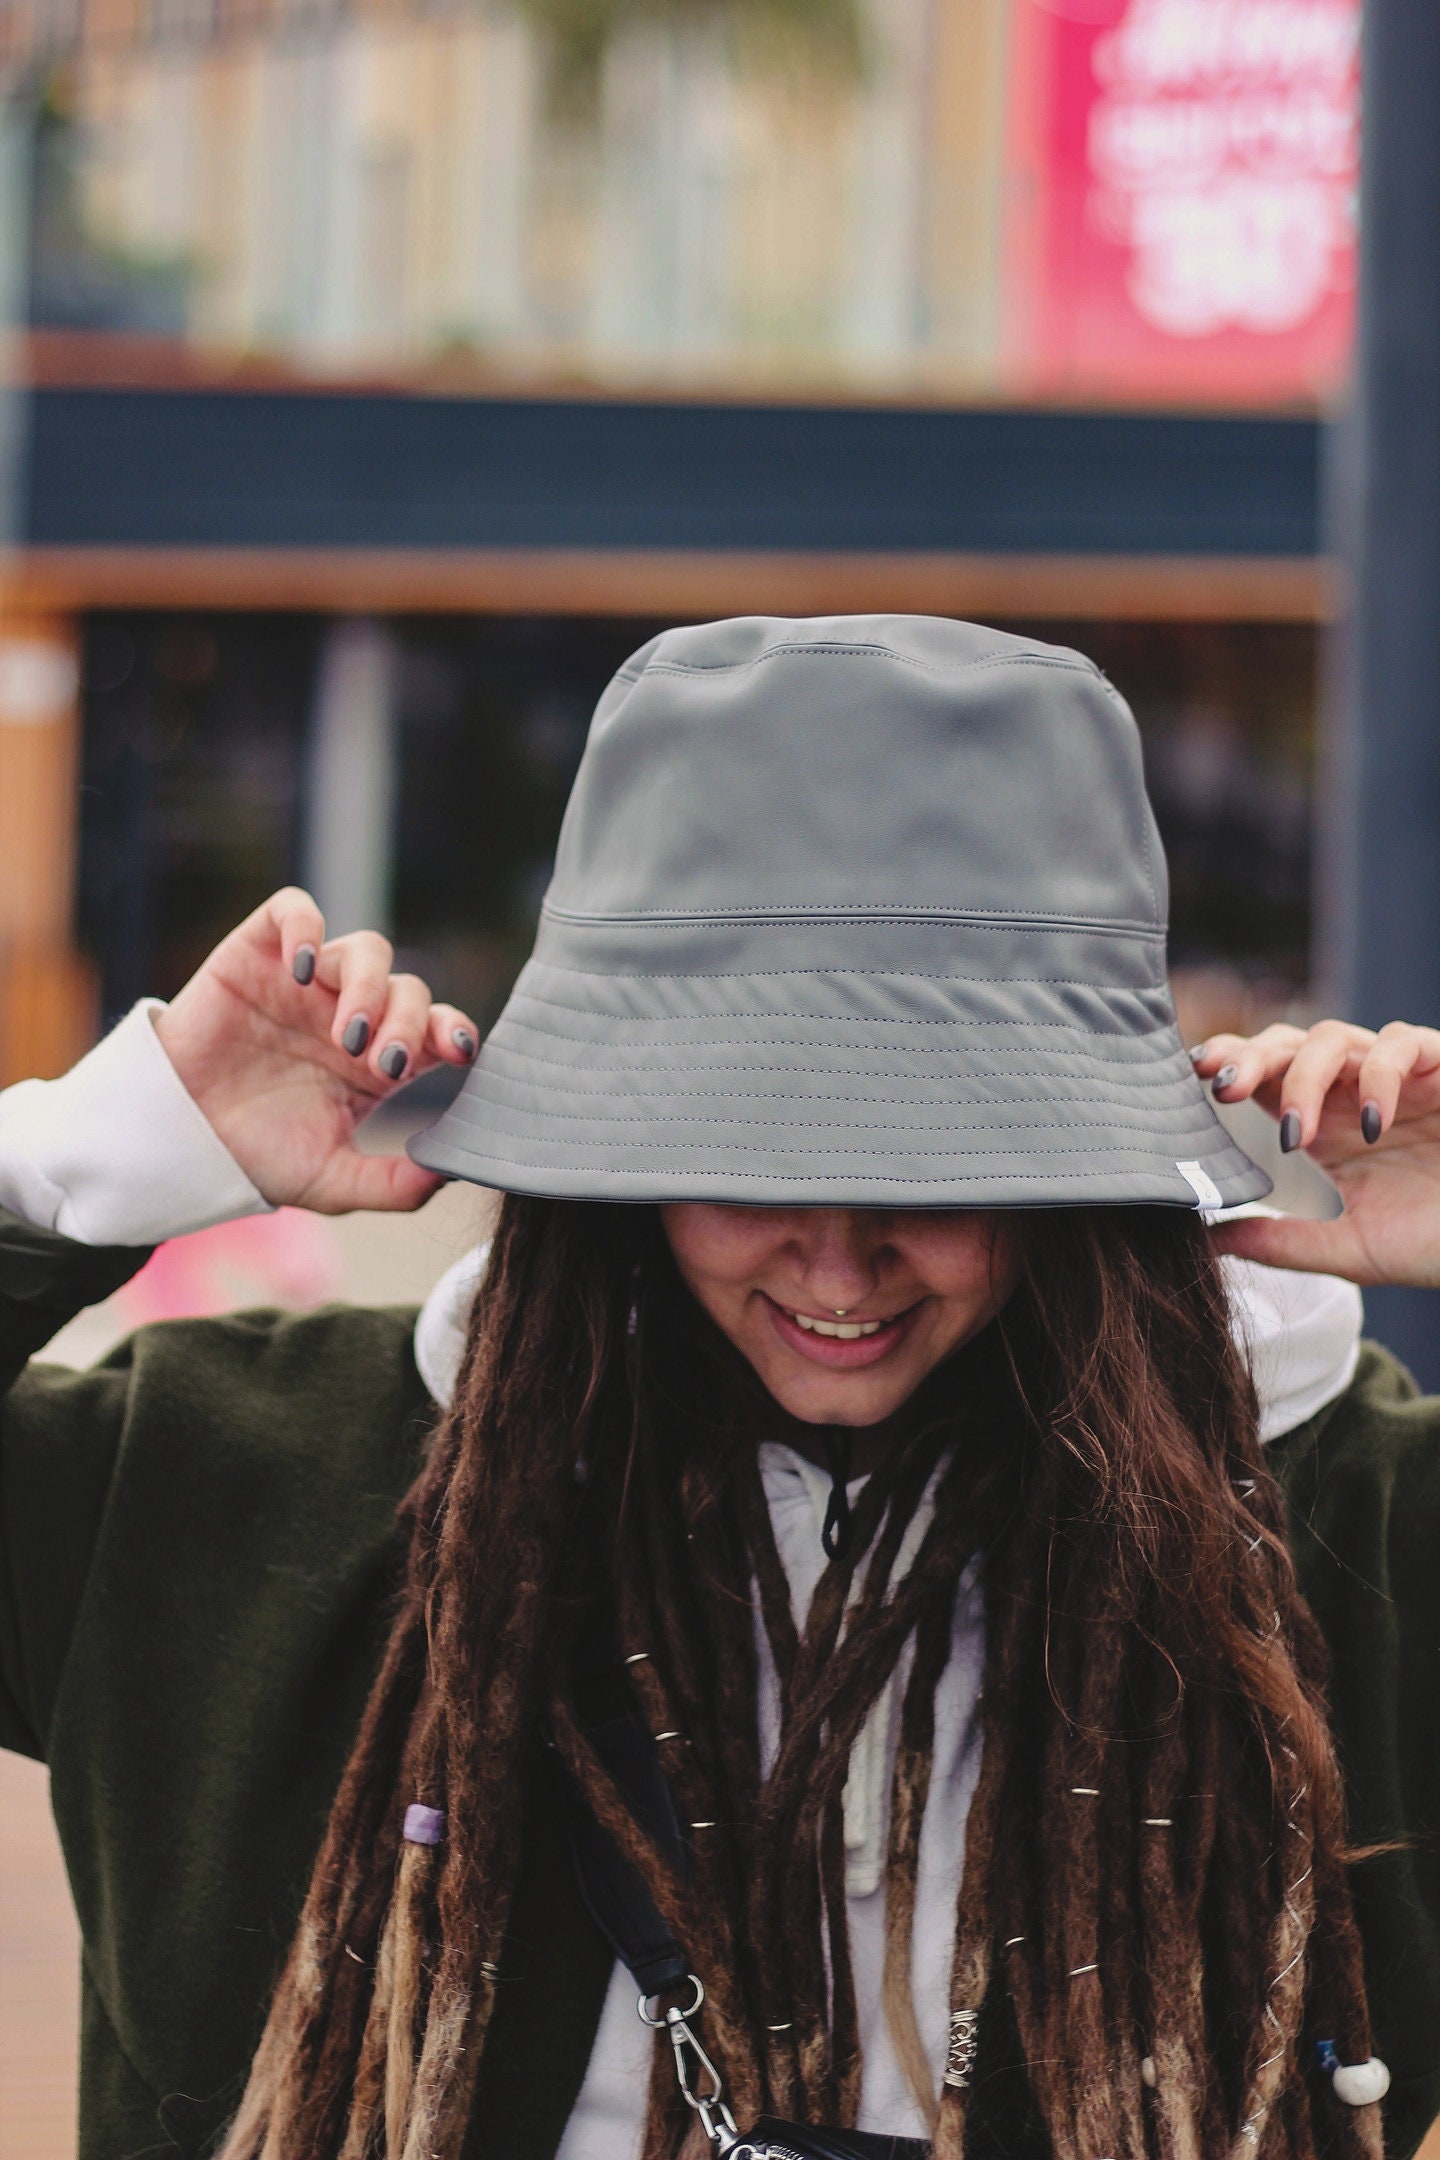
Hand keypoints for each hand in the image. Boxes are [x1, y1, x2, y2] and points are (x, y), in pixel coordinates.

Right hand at [153, 889, 479, 1213]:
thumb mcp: (331, 1180)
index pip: (437, 1028)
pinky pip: (293, 910)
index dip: (454, 1031)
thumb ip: (392, 1184)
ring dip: (368, 987)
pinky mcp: (258, 953)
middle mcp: (351, 1013)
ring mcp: (308, 982)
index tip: (457, 1054)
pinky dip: (305, 927)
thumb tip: (448, 1172)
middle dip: (407, 1023)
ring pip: (366, 949)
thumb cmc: (254, 1155)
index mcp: (377, 1060)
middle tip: (381, 1063)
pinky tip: (302, 969)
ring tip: (347, 1034)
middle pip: (409, 989)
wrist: (175, 1138)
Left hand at [1193, 1020, 1439, 1286]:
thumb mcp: (1347, 1249)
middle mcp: (1349, 1092)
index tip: (1187, 1084)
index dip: (1223, 1068)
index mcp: (1319, 1124)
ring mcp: (1396, 1076)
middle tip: (1219, 1088)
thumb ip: (1280, 1242)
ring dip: (1304, 1076)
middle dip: (1246, 1057)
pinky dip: (1378, 1075)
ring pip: (1333, 1037)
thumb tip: (1204, 1244)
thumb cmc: (1434, 1239)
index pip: (1259, 1076)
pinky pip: (1401, 1043)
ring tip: (1294, 1135)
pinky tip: (1371, 1124)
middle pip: (1284, 1043)